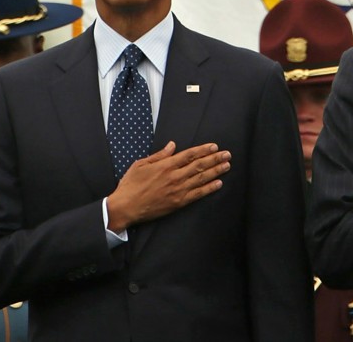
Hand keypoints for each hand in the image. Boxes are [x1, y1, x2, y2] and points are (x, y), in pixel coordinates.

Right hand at [106, 141, 230, 231]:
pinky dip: (209, 188)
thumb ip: (159, 155)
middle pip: (199, 165)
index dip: (203, 150)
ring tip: (227, 166)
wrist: (125, 207)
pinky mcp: (178, 203)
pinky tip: (218, 183)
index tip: (214, 147)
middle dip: (215, 159)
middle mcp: (174, 177)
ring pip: (201, 178)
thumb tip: (172, 145)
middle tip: (227, 154)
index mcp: (165, 166)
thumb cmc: (130, 185)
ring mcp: (178, 190)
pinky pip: (198, 194)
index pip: (189, 155)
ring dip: (216, 171)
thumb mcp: (141, 164)